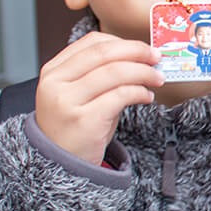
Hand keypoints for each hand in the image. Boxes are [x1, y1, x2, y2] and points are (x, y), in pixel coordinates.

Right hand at [34, 32, 162, 164]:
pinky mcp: (84, 120)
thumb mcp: (80, 95)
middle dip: (137, 52)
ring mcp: (67, 101)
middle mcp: (56, 83)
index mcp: (53, 71)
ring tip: (157, 79)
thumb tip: (141, 58)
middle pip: (104, 53)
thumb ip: (101, 74)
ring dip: (144, 73)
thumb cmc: (76, 129)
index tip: (144, 48)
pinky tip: (146, 97)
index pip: (91, 42)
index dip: (123, 42)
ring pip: (115, 72)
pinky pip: (120, 95)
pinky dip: (140, 92)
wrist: (60, 167)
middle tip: (157, 57)